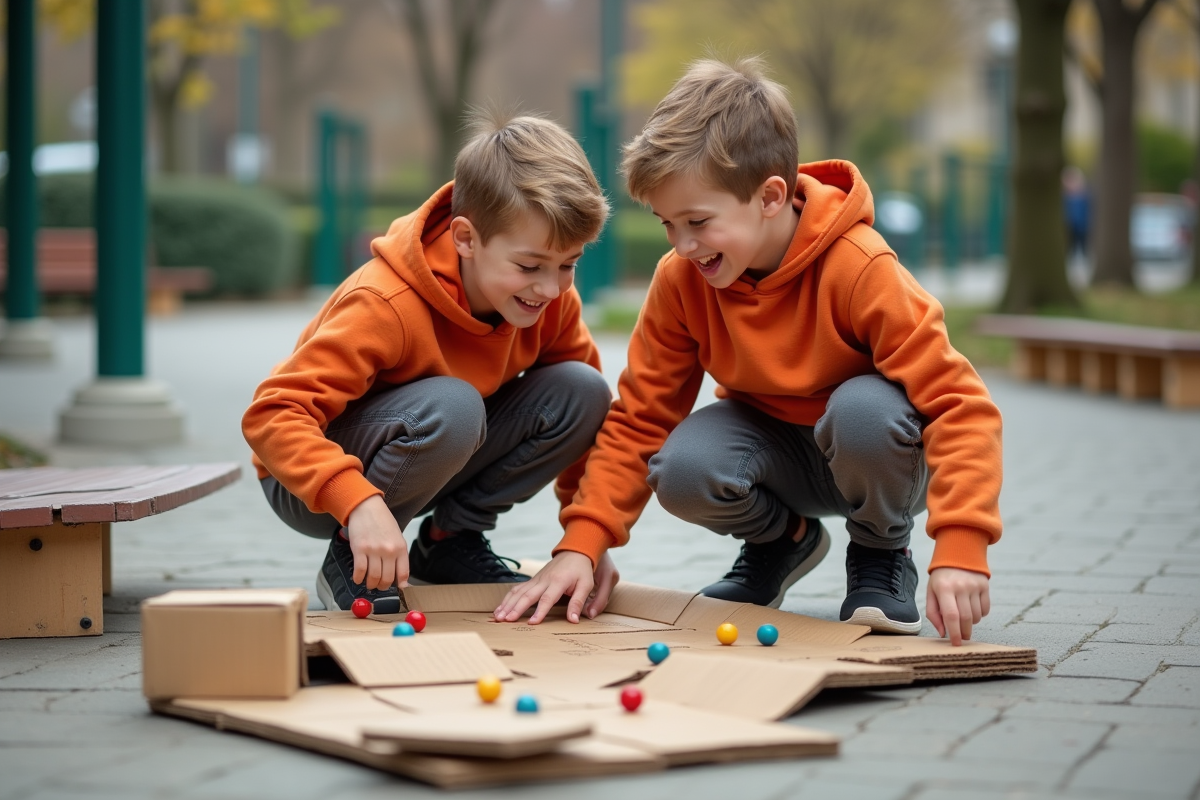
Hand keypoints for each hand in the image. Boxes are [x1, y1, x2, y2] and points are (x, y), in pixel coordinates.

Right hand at [346, 495, 408, 590]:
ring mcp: (374, 550)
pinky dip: (358, 578)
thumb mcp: (397, 536)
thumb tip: (400, 576)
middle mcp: (389, 550)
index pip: (403, 573)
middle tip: (378, 586)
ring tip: (369, 583)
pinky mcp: (360, 549)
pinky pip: (360, 570)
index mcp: (400, 548)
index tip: (395, 588)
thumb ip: (399, 555)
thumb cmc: (383, 522)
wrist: (367, 507)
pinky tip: (358, 578)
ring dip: (370, 584)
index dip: (399, 585)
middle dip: (382, 586)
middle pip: (387, 579)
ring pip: (373, 577)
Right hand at [494, 551, 619, 623]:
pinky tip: (500, 608)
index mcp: (558, 582)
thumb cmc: (581, 570)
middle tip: (505, 620)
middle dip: (515, 608)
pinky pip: (517, 589)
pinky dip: (507, 599)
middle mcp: (544, 580)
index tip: (531, 623)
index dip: (539, 611)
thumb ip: (578, 602)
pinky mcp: (532, 580)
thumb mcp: (585, 585)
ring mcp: (536, 579)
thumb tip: (573, 620)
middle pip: (527, 596)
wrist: (574, 551)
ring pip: (518, 592)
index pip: (547, 599)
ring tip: (497, 617)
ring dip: (507, 604)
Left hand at [926, 567, 989, 645]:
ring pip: (977, 616)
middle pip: (965, 618)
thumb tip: (943, 633)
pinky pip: (986, 610)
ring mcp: (974, 585)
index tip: (955, 644)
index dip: (954, 632)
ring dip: (971, 623)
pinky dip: (980, 615)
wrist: (958, 555)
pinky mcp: (985, 585)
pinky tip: (972, 608)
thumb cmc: (941, 579)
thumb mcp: (931, 592)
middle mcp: (960, 586)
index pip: (950, 615)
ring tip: (964, 617)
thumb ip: (933, 613)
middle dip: (964, 632)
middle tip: (961, 638)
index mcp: (944, 588)